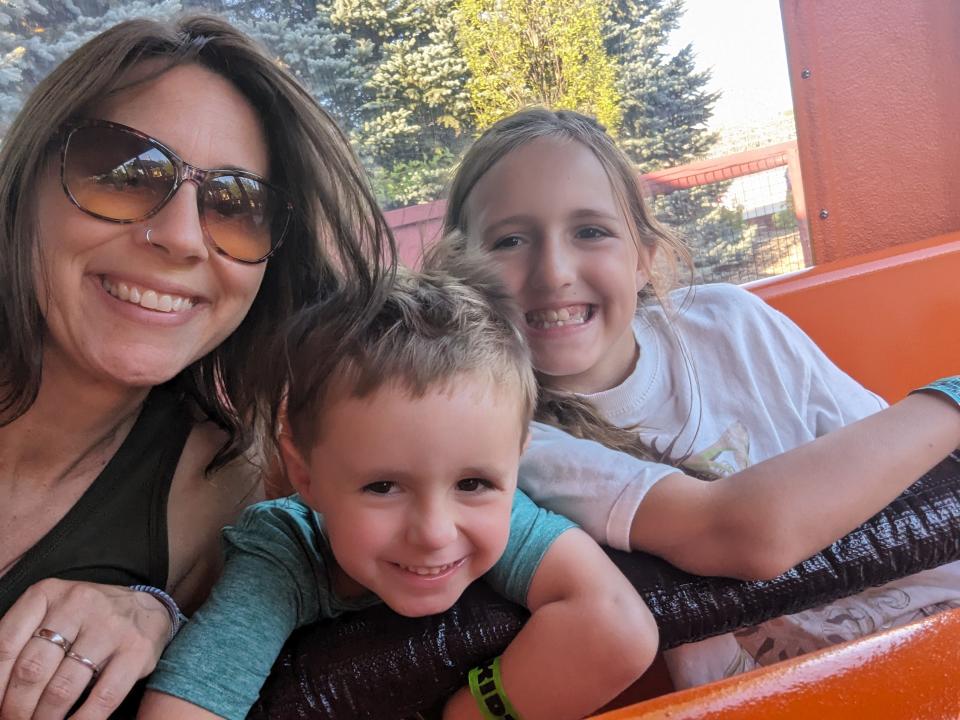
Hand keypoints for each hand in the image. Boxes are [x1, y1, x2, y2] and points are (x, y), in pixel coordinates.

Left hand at [0, 579, 170, 719]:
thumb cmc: (87, 619)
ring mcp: (110, 627)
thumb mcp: (51, 613)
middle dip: (17, 707)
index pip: (7, 644)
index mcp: (48, 594)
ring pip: (63, 687)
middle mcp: (79, 604)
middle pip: (33, 669)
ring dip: (45, 718)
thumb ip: (21, 641)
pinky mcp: (136, 650)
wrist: (146, 609)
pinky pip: (102, 697)